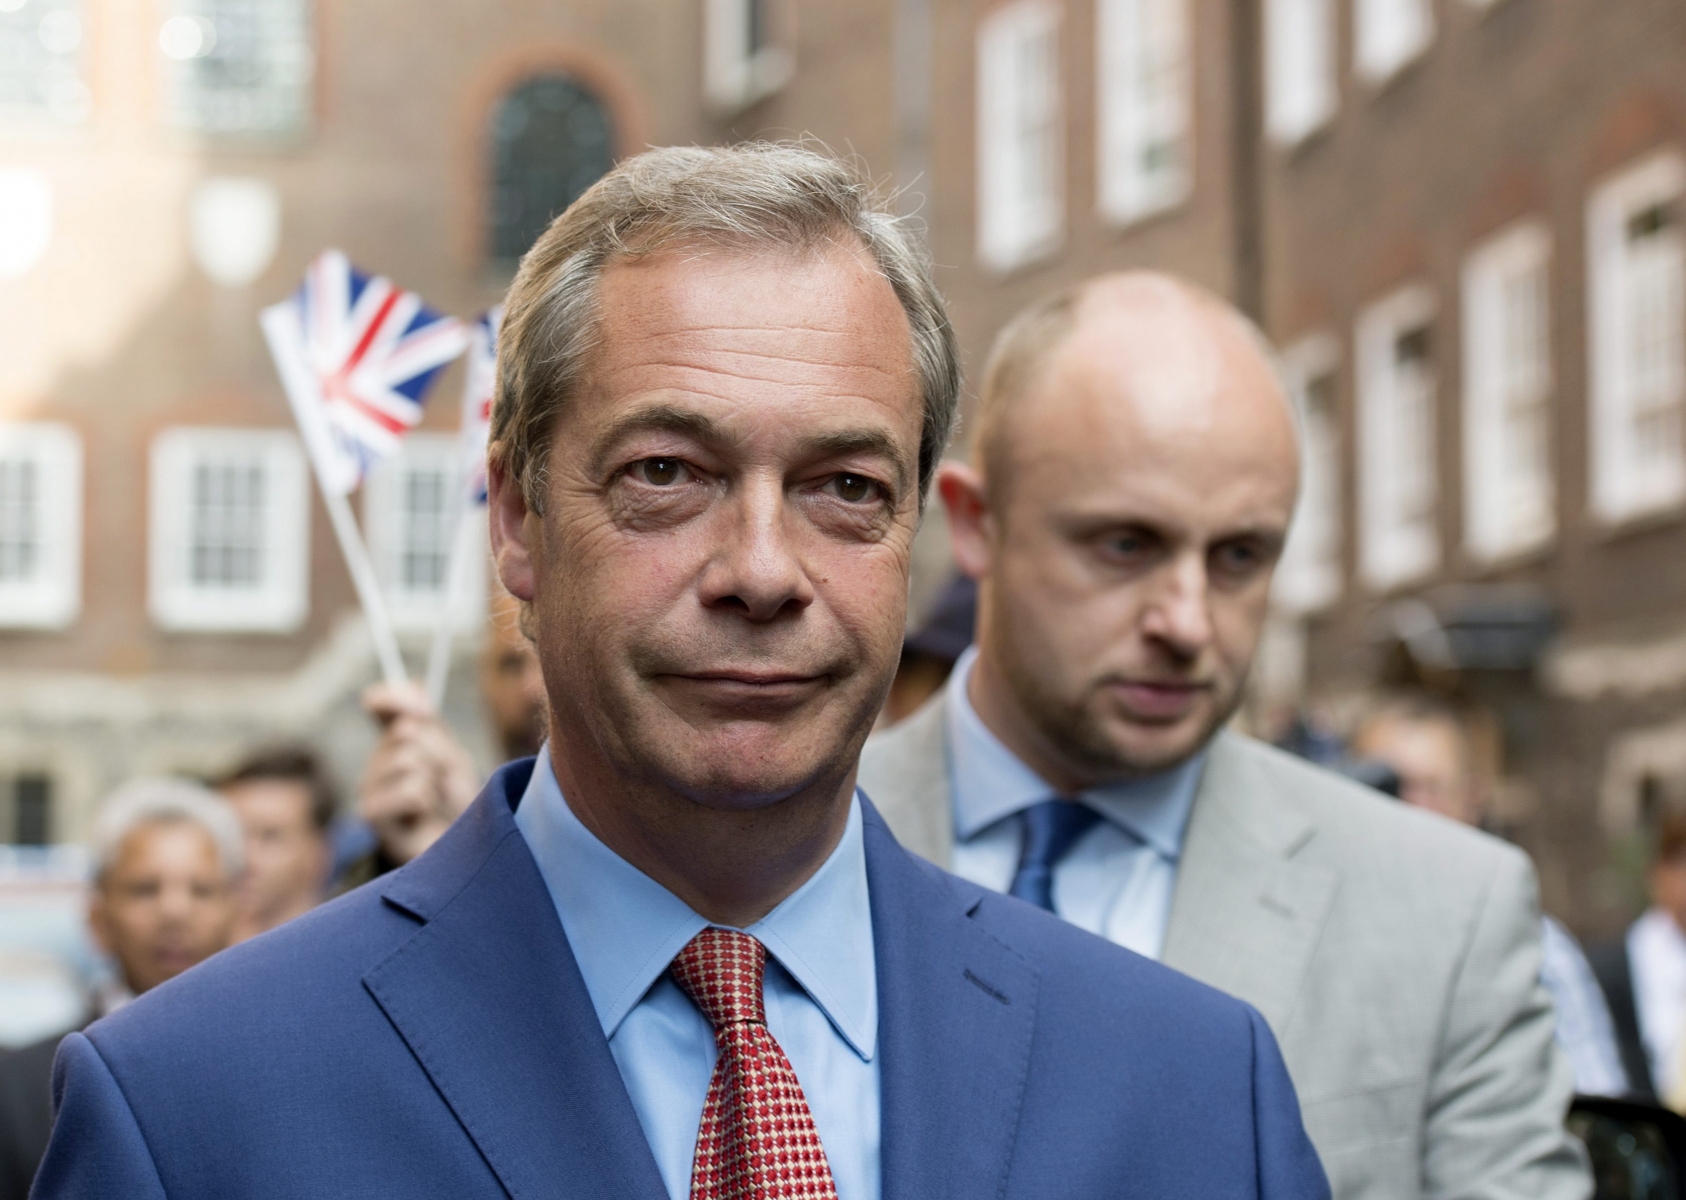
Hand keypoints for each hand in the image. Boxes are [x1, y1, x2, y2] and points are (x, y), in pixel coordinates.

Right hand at [357, 682, 480, 866]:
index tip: (414, 704)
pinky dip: (429, 802)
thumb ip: (427, 721)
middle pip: (407, 732)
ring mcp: (368, 790)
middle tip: (444, 777)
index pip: (381, 705)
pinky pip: (411, 789)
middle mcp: (374, 764)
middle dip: (439, 753)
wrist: (462, 852)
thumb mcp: (448, 754)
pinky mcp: (372, 817)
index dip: (394, 698)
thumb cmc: (455, 804)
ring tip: (436, 801)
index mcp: (392, 745)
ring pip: (410, 760)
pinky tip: (424, 817)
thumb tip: (410, 682)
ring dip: (436, 781)